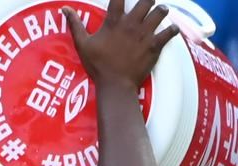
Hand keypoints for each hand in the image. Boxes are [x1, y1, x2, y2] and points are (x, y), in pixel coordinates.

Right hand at [63, 0, 179, 89]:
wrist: (116, 85)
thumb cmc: (98, 66)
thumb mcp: (83, 44)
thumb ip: (75, 25)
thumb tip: (64, 9)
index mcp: (114, 21)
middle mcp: (131, 24)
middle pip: (146, 1)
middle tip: (148, 2)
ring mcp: (145, 34)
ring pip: (160, 13)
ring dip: (161, 10)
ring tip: (161, 11)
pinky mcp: (155, 46)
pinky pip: (169, 33)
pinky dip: (173, 30)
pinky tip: (173, 29)